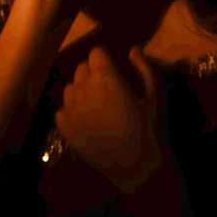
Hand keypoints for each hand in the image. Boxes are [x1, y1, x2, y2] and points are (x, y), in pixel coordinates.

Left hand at [55, 45, 170, 193]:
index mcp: (106, 77)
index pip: (96, 52)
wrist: (134, 166)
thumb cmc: (148, 128)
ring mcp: (71, 108)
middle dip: (93, 73)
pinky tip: (87, 122)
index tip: (113, 70)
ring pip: (70, 88)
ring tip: (96, 106)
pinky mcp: (64, 126)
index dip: (105, 60)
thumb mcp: (153, 95)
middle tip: (107, 89)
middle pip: (82, 68)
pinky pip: (62, 109)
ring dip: (81, 91)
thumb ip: (143, 68)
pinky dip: (72, 112)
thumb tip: (133, 49)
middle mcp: (84, 88)